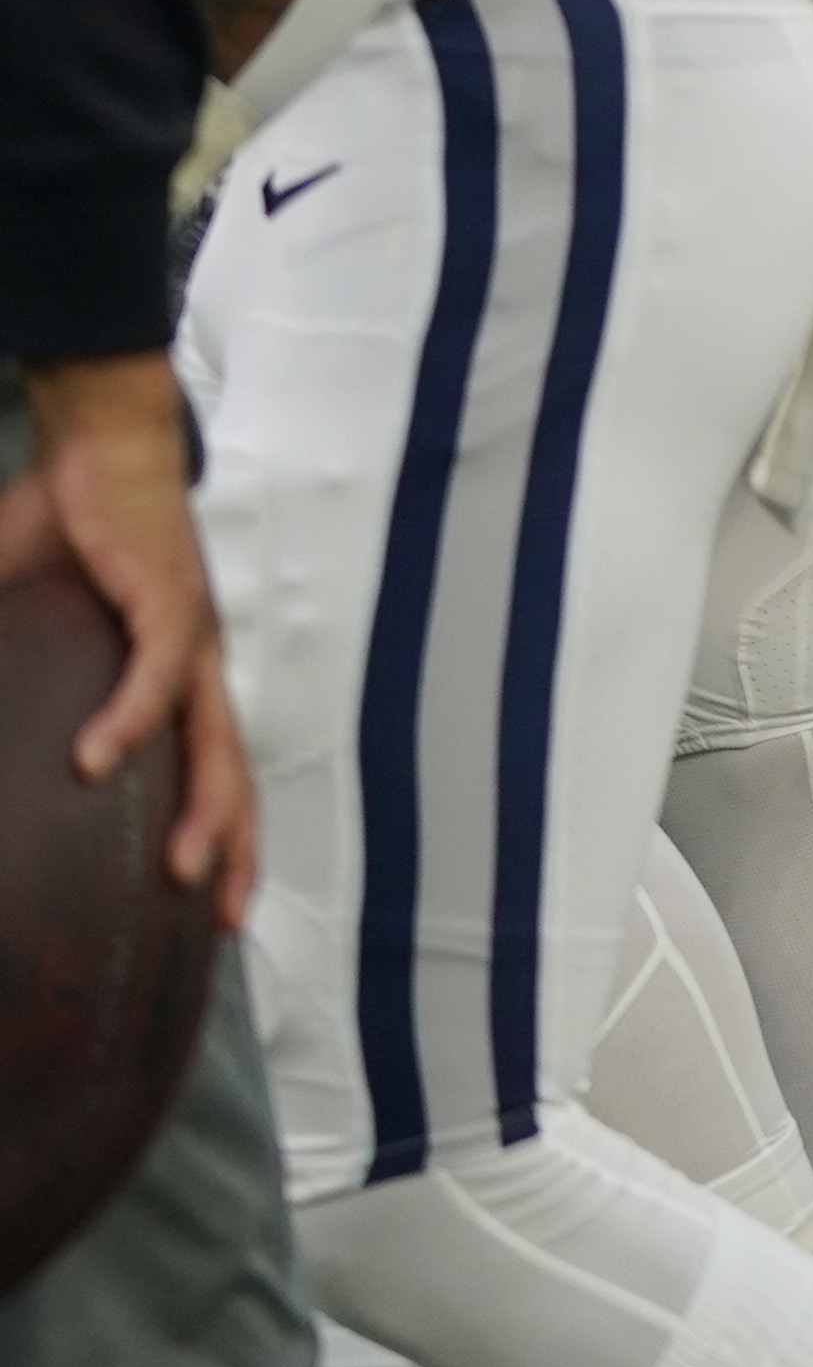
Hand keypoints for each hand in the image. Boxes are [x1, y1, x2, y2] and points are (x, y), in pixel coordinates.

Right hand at [3, 352, 253, 926]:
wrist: (100, 447)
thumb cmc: (74, 534)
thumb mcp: (37, 629)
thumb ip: (17, 688)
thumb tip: (1, 740)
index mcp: (177, 676)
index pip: (212, 768)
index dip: (222, 833)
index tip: (214, 903)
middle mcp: (196, 667)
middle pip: (232, 772)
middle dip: (235, 847)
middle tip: (224, 919)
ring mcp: (189, 637)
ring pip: (213, 738)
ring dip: (203, 806)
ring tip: (185, 870)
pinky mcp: (167, 599)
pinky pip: (155, 671)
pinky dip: (129, 717)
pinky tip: (97, 761)